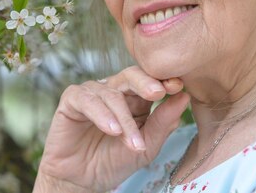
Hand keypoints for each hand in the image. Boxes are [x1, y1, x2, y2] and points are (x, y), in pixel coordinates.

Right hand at [34, 66, 189, 191]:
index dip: (163, 81)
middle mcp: (114, 90)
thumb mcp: (146, 146)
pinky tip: (112, 130)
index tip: (178, 87)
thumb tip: (184, 97)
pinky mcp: (71, 100)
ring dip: (124, 119)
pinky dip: (101, 114)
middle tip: (158, 93)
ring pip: (111, 94)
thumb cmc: (115, 161)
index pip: (150, 81)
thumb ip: (163, 123)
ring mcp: (92, 93)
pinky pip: (87, 99)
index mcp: (136, 97)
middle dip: (146, 83)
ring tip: (133, 143)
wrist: (83, 181)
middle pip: (131, 75)